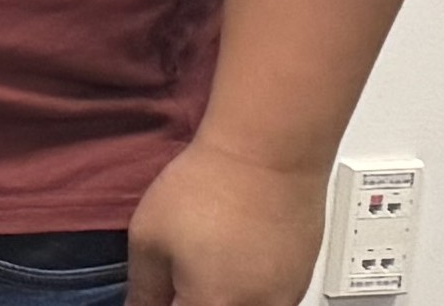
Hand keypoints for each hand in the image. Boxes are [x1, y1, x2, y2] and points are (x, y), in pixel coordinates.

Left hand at [130, 140, 322, 305]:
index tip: (155, 295)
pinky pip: (269, 301)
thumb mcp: (148, 238)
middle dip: (190, 300)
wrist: (269, 154)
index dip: (160, 305)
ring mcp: (284, 298)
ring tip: (207, 265)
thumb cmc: (208, 188)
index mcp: (211, 305)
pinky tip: (234, 265)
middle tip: (176, 279)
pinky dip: (248, 293)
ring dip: (221, 298)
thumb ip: (145, 287)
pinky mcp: (300, 280)